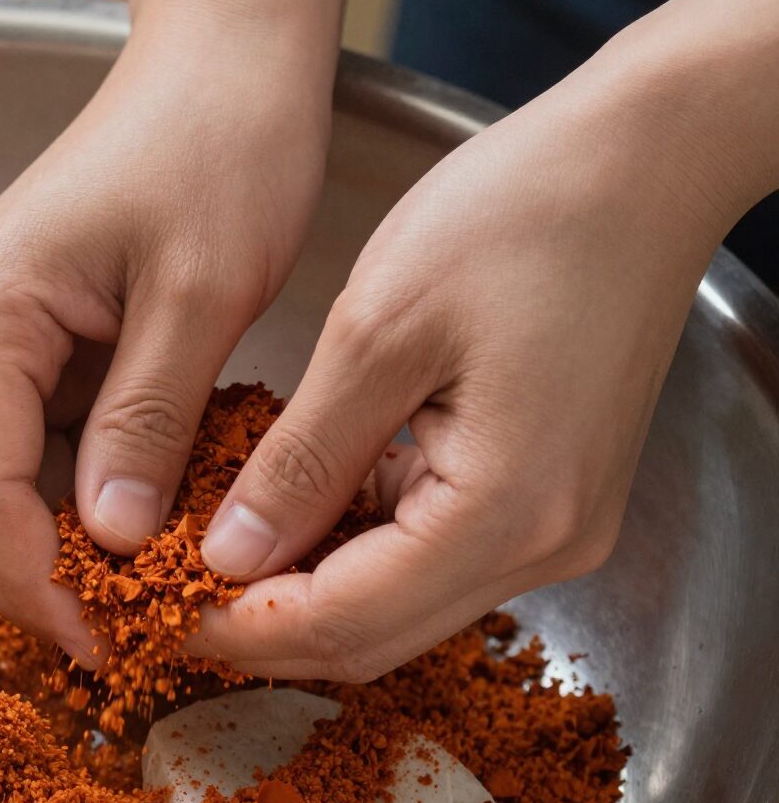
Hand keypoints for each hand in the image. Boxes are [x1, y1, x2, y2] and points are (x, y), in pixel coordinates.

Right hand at [0, 17, 332, 662]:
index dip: (31, 583)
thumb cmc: (220, 143)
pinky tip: (135, 532)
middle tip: (114, 639)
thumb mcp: (200, 291)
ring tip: (132, 599)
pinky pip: (25, 452)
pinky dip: (70, 506)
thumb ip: (145, 421)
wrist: (222, 61)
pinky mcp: (23, 344)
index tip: (103, 645)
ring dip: (47, 551)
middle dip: (26, 581)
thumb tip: (107, 544)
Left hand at [191, 47, 743, 680]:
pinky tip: (290, 511)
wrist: (643, 163)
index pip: (345, 623)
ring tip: (213, 552)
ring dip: (302, 594)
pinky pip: (428, 559)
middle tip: (168, 593)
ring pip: (397, 609)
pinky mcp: (545, 501)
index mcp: (507, 511)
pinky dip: (351, 551)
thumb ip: (301, 461)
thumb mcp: (379, 332)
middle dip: (264, 628)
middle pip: (373, 639)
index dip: (240, 629)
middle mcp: (542, 546)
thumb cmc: (521, 216)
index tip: (158, 608)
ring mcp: (552, 530)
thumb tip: (227, 558)